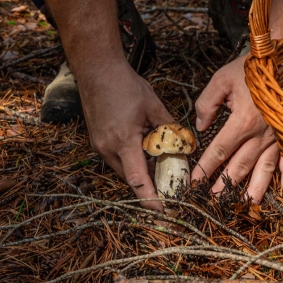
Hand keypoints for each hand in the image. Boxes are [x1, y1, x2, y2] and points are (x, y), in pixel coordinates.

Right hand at [77, 58, 172, 210]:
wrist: (97, 71)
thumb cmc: (125, 85)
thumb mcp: (154, 105)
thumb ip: (170, 127)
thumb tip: (186, 144)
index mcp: (124, 141)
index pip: (138, 180)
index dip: (150, 198)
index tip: (162, 211)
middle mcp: (108, 148)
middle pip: (132, 179)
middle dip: (151, 187)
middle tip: (171, 190)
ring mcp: (100, 146)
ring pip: (124, 170)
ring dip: (142, 172)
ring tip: (162, 169)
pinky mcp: (98, 142)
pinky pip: (118, 160)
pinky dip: (133, 161)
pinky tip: (146, 153)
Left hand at [192, 55, 282, 202]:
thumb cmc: (253, 68)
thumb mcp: (221, 79)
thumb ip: (206, 104)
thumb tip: (200, 126)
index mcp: (243, 121)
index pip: (219, 151)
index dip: (205, 168)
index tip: (194, 183)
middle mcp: (261, 134)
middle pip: (240, 166)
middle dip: (225, 185)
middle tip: (214, 202)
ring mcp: (278, 136)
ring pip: (264, 168)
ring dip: (254, 189)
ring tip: (246, 205)